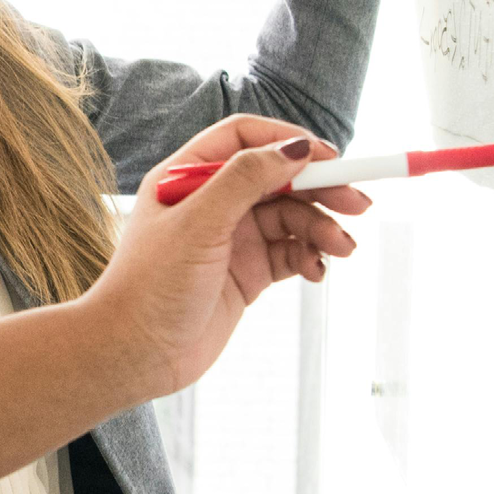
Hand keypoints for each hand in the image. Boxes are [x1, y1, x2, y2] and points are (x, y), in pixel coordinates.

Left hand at [84, 115, 370, 400]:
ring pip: (290, 218)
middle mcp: (210, 202)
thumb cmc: (150, 286)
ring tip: (342, 249)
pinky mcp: (246, 273)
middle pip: (278, 178)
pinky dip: (309, 257)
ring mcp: (230, 238)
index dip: (287, 142)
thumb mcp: (199, 223)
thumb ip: (246, 180)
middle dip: (321, 187)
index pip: (245, 139)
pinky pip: (290, 253)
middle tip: (358, 204)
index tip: (328, 156)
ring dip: (321, 229)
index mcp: (187, 177)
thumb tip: (294, 147)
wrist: (134, 355)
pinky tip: (317, 270)